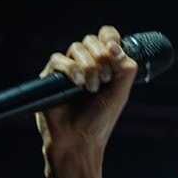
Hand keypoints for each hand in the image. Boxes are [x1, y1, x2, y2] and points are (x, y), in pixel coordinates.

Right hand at [37, 26, 136, 177]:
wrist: (79, 141)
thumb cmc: (99, 122)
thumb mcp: (121, 93)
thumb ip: (126, 67)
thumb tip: (113, 45)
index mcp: (104, 65)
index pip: (106, 36)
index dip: (110, 37)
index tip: (115, 50)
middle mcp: (86, 64)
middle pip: (91, 40)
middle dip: (101, 58)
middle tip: (104, 81)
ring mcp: (68, 70)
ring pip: (76, 48)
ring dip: (88, 66)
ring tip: (91, 89)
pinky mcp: (51, 78)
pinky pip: (58, 59)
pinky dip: (71, 68)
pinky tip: (78, 84)